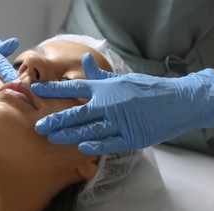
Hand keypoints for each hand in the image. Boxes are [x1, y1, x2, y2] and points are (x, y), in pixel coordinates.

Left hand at [31, 53, 213, 153]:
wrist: (177, 102)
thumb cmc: (146, 89)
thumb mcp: (121, 79)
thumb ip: (100, 74)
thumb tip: (83, 59)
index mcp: (105, 88)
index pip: (74, 87)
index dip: (53, 89)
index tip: (36, 91)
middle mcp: (109, 104)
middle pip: (76, 112)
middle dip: (56, 119)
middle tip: (38, 126)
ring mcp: (119, 122)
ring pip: (88, 130)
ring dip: (68, 135)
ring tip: (52, 138)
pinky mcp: (130, 137)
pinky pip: (108, 143)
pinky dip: (94, 146)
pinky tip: (80, 148)